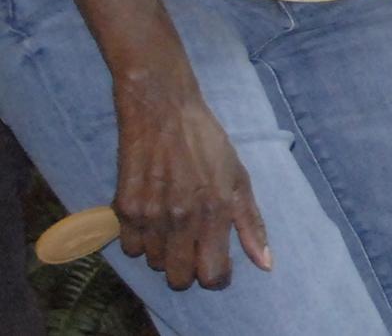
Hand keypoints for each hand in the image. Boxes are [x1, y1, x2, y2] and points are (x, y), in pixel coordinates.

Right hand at [112, 75, 270, 289]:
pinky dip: (141, 240)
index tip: (217, 264)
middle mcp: (181, 219)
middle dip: (189, 269)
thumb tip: (266, 263)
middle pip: (179, 278)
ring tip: (174, 223)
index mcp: (215, 211)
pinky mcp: (124, 209)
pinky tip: (153, 217)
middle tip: (194, 246)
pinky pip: (130, 248)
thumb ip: (251, 225)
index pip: (212, 275)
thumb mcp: (239, 179)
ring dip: (165, 252)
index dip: (216, 276)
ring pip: (154, 263)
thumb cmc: (208, 144)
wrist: (164, 113)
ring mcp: (150, 215)